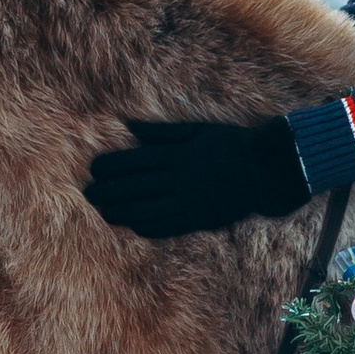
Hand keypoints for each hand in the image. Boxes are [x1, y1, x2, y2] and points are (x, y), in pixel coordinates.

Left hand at [83, 115, 312, 240]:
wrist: (265, 169)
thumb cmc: (231, 143)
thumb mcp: (197, 130)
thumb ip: (162, 133)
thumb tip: (130, 127)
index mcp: (176, 155)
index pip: (133, 162)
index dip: (110, 167)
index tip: (93, 170)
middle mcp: (179, 180)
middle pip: (134, 188)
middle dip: (108, 191)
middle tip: (89, 194)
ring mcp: (189, 202)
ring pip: (146, 210)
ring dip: (122, 212)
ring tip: (105, 212)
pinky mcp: (201, 219)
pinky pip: (169, 226)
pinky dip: (149, 226)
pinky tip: (135, 225)